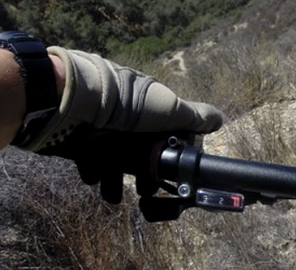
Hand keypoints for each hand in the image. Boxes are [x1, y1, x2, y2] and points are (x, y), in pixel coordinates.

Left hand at [26, 48, 221, 201]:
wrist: (75, 101)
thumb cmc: (127, 104)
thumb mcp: (168, 108)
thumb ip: (194, 116)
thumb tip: (220, 119)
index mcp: (151, 108)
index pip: (168, 136)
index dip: (172, 158)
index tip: (171, 176)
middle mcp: (129, 117)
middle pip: (142, 152)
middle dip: (144, 175)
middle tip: (144, 192)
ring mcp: (104, 128)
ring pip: (116, 160)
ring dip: (118, 180)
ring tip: (114, 194)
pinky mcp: (81, 139)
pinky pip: (91, 160)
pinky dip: (95, 171)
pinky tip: (94, 177)